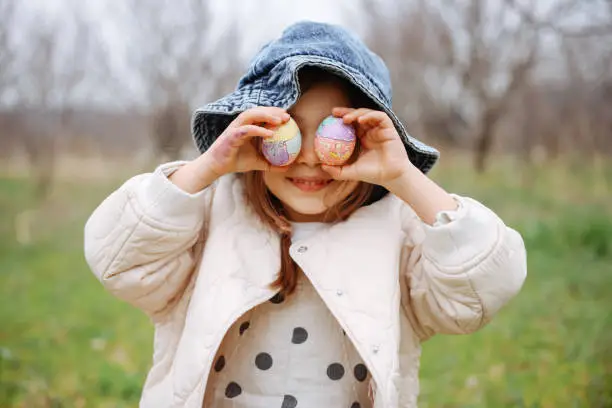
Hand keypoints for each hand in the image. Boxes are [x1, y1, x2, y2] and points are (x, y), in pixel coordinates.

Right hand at [169, 107, 288, 193]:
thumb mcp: (257, 162)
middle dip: (273, 111)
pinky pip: (246, 130)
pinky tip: (270, 134)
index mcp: (247, 126)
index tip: (288, 118)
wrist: (217, 167)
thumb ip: (271, 163)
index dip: (274, 113)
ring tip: (280, 121)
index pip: (262, 115)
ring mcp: (235, 128)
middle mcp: (241, 124)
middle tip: (287, 117)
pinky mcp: (231, 135)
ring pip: (251, 115)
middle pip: (258, 111)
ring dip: (266, 116)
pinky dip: (258, 130)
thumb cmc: (236, 161)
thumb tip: (287, 167)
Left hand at [322, 107, 414, 187]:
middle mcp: (371, 131)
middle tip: (334, 112)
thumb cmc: (372, 174)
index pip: (350, 125)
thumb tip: (322, 166)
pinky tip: (361, 119)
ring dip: (356, 113)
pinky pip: (380, 117)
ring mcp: (380, 129)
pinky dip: (370, 115)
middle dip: (345, 112)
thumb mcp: (351, 172)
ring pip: (368, 114)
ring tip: (346, 119)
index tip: (328, 119)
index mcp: (362, 138)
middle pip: (357, 116)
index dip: (339, 119)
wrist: (390, 176)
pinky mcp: (389, 128)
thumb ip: (337, 170)